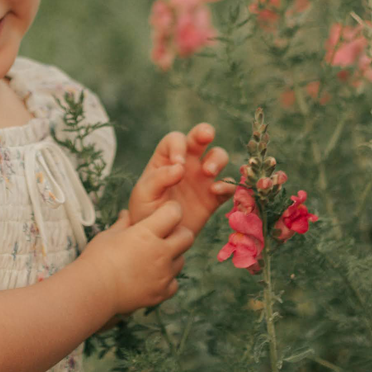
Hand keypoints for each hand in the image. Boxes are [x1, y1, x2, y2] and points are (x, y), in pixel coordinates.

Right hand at [81, 201, 193, 315]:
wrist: (93, 291)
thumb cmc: (96, 260)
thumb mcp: (108, 235)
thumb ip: (123, 224)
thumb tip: (126, 214)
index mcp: (146, 233)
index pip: (174, 213)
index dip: (171, 211)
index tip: (164, 214)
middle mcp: (160, 253)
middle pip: (187, 237)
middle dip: (179, 234)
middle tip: (164, 237)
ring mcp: (163, 274)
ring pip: (181, 261)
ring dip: (172, 258)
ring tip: (152, 260)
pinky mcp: (161, 293)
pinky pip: (174, 283)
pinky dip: (166, 280)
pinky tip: (151, 278)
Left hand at [129, 125, 234, 240]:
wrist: (157, 239)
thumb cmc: (145, 214)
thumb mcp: (144, 195)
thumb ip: (158, 179)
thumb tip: (180, 167)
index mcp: (165, 160)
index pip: (174, 140)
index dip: (178, 147)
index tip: (178, 165)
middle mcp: (186, 164)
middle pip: (200, 138)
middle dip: (204, 132)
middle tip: (206, 136)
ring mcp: (202, 179)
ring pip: (218, 156)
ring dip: (217, 159)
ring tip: (208, 173)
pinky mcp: (213, 197)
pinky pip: (227, 185)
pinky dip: (227, 185)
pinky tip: (216, 192)